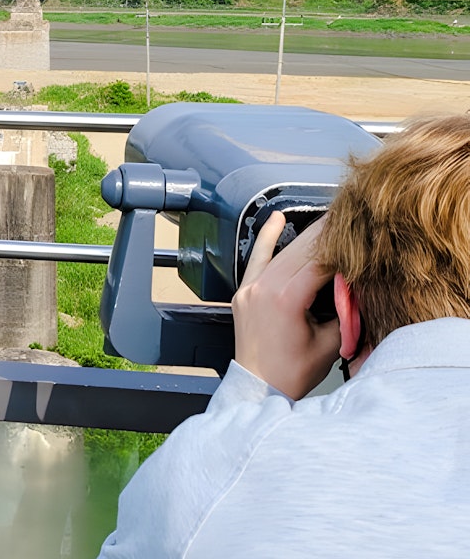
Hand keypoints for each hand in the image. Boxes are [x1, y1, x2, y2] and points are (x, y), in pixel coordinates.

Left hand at [232, 212, 340, 399]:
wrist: (258, 386)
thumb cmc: (292, 372)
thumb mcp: (331, 344)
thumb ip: (345, 312)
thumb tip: (355, 288)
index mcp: (285, 300)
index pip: (320, 262)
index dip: (342, 249)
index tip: (360, 237)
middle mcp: (264, 288)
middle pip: (301, 251)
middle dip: (328, 235)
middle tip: (350, 219)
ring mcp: (250, 288)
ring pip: (282, 252)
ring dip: (305, 235)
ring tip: (327, 218)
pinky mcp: (244, 291)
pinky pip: (256, 258)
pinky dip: (266, 238)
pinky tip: (276, 220)